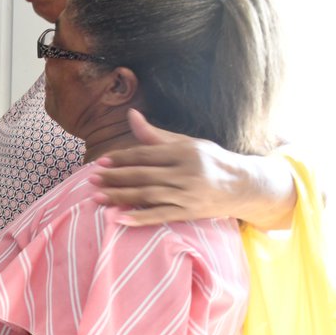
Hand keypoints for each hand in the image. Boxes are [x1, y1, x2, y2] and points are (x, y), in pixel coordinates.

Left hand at [91, 109, 291, 226]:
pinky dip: (139, 218)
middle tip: (92, 180)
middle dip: (115, 178)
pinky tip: (119, 219)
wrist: (243, 186)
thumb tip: (131, 115)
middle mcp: (187, 173)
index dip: (121, 159)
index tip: (101, 161)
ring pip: (148, 196)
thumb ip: (156, 135)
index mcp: (185, 152)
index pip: (146, 155)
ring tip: (97, 197)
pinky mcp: (189, 213)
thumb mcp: (187, 144)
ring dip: (120, 197)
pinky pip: (161, 216)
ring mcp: (188, 194)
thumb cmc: (211, 160)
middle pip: (143, 176)